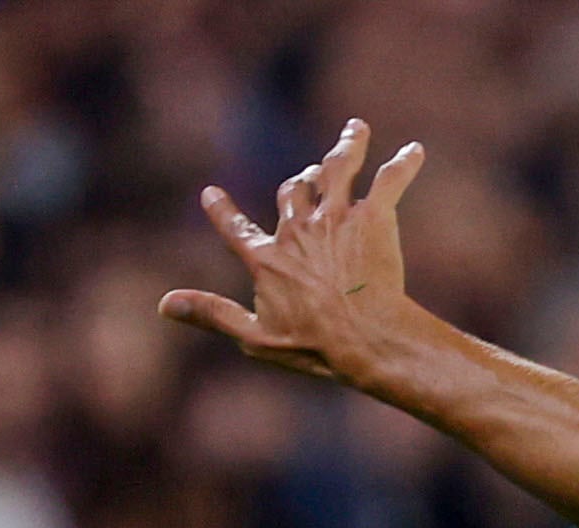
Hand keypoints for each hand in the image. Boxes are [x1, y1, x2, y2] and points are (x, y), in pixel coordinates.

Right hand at [162, 119, 433, 395]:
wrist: (365, 339)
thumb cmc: (314, 346)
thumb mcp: (255, 337)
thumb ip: (212, 314)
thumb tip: (163, 305)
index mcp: (267, 258)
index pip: (237, 229)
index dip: (222, 213)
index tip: (211, 195)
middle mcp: (298, 229)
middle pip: (294, 191)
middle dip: (299, 180)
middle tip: (308, 173)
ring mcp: (336, 219)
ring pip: (337, 170)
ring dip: (346, 148)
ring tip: (356, 130)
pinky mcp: (373, 219)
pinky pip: (388, 181)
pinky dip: (402, 164)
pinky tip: (415, 151)